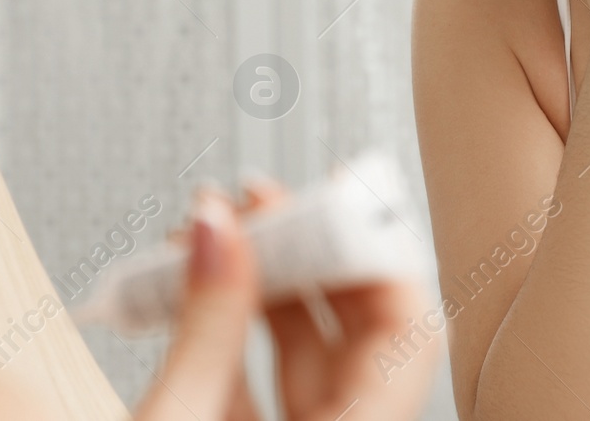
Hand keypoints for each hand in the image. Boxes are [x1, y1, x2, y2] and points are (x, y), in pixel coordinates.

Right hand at [140, 180, 436, 420]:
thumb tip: (217, 227)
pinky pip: (269, 378)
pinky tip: (197, 286)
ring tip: (214, 229)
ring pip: (310, 346)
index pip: (409, 325)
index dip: (378, 248)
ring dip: (263, 281)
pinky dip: (236, 330)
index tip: (338, 192)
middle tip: (259, 199)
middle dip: (307, 249)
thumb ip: (206, 325)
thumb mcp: (180, 415)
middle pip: (359, 323)